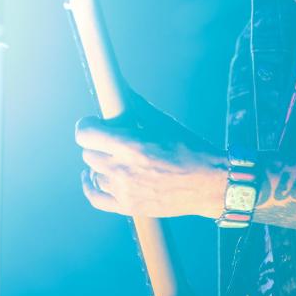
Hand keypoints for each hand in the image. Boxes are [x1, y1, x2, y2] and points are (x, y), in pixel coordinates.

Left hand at [75, 110, 227, 218]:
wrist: (210, 183)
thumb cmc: (190, 149)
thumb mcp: (164, 124)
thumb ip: (137, 107)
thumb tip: (120, 88)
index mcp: (131, 145)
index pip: (86, 135)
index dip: (85, 125)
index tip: (92, 122)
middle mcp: (123, 169)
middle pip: (89, 153)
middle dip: (97, 143)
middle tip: (111, 139)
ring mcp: (124, 191)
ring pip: (93, 174)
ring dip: (100, 164)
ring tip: (115, 157)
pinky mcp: (128, 207)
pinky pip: (96, 198)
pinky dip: (91, 186)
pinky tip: (92, 178)